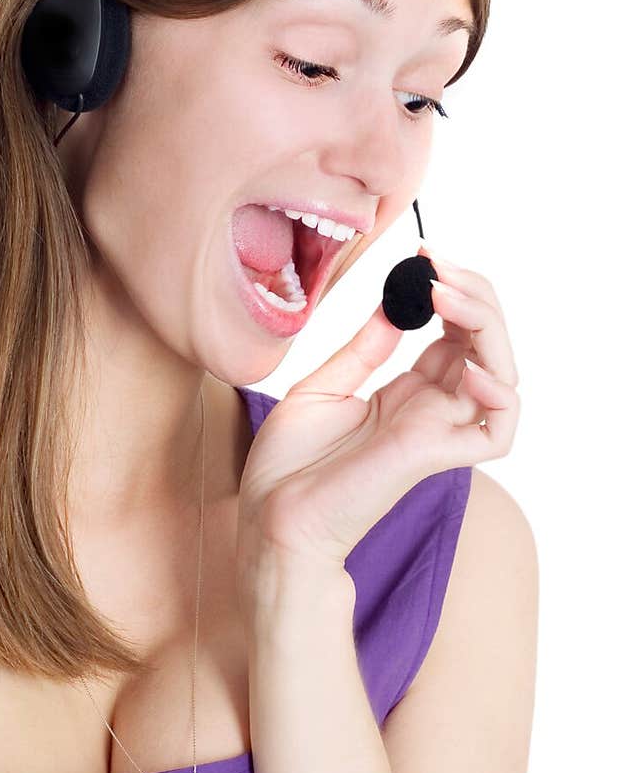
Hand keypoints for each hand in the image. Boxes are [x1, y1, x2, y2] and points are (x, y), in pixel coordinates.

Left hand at [236, 245, 519, 574]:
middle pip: (486, 344)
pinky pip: (498, 430)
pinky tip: (468, 366)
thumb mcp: (322, 386)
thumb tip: (395, 305)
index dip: (451, 292)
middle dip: (475, 296)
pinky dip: (500, 396)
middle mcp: (431, 408)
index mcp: (407, 392)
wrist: (270, 515)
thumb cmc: (289, 464)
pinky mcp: (435, 455)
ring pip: (503, 375)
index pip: (457, 333)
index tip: (424, 257)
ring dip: (488, 327)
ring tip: (447, 296)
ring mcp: (437, 431)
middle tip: (438, 266)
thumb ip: (364, 349)